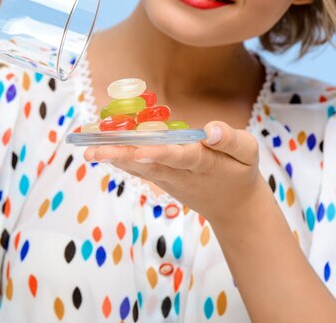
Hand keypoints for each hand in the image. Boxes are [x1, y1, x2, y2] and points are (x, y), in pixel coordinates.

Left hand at [83, 121, 267, 225]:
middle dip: (122, 156)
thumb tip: (211, 129)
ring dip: (112, 158)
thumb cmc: (239, 172)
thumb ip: (232, 140)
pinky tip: (96, 148)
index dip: (162, 154)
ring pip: (138, 168)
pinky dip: (116, 158)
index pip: (182, 157)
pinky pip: (136, 168)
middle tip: (95, 150)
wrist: (231, 207)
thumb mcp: (248, 154)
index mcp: (205, 164)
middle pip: (149, 164)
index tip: (141, 150)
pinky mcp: (159, 178)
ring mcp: (167, 178)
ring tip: (87, 148)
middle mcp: (180, 173)